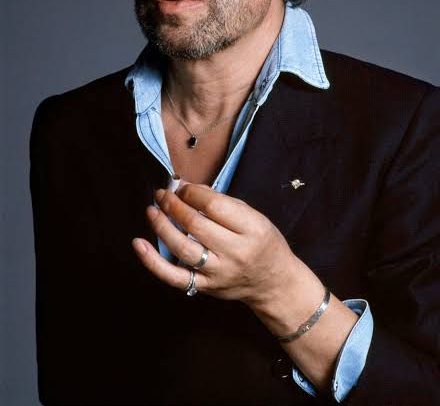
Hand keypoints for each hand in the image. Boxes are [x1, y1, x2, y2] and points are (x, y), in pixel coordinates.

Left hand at [132, 182, 300, 307]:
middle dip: (174, 205)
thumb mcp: (253, 215)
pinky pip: (174, 276)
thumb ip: (221, 202)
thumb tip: (186, 188)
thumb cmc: (262, 242)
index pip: (214, 206)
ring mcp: (219, 272)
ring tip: (152, 210)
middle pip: (195, 224)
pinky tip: (139, 244)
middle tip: (163, 194)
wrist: (273, 282)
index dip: (191, 192)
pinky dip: (152, 261)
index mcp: (252, 229)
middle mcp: (235, 252)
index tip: (182, 186)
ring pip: (182, 248)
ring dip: (162, 225)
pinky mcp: (206, 287)